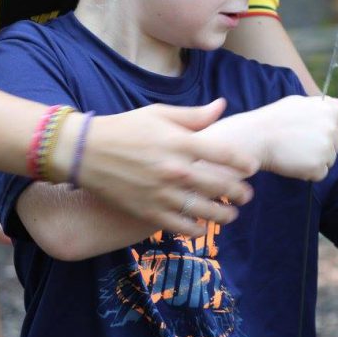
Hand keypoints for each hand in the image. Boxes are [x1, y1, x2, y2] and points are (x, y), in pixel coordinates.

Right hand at [73, 99, 259, 234]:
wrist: (85, 151)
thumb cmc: (125, 128)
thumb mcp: (159, 114)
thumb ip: (194, 115)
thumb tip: (221, 106)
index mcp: (180, 142)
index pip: (225, 154)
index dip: (244, 163)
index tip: (253, 168)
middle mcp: (175, 169)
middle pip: (220, 185)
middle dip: (239, 193)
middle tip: (246, 195)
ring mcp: (162, 193)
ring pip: (205, 211)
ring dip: (224, 215)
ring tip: (231, 215)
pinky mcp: (148, 211)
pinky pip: (180, 227)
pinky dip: (196, 230)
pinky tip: (203, 227)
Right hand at [202, 95, 337, 181]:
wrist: (256, 138)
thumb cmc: (275, 119)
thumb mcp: (301, 103)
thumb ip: (329, 104)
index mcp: (329, 111)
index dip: (331, 128)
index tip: (313, 131)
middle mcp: (331, 129)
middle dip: (322, 145)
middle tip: (298, 141)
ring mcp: (326, 149)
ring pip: (330, 159)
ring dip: (316, 159)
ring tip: (294, 151)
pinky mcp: (318, 167)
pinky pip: (321, 173)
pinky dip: (309, 172)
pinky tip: (294, 162)